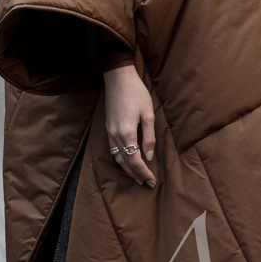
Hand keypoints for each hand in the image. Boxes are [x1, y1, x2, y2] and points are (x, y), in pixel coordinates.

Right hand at [104, 64, 155, 187]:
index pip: (135, 160)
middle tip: (146, 183)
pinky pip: (113, 149)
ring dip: (127, 169)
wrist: (118, 78)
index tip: (152, 181)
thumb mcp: (148, 114)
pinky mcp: (108, 127)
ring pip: (117, 157)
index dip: (144, 173)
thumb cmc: (136, 93)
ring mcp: (109, 132)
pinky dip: (121, 159)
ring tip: (137, 177)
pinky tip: (127, 161)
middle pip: (125, 163)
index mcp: (127, 133)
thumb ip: (149, 137)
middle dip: (136, 175)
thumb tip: (148, 157)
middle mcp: (115, 135)